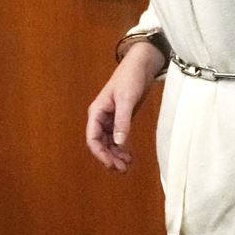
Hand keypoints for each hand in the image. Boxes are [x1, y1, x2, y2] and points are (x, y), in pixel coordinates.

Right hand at [85, 42, 163, 171]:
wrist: (141, 65)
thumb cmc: (130, 77)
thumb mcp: (127, 99)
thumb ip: (123, 121)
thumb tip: (119, 142)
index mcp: (97, 111)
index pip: (92, 138)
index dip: (100, 153)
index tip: (111, 164)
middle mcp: (101, 117)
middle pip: (100, 143)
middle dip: (109, 157)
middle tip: (122, 169)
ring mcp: (110, 119)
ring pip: (108, 143)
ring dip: (115, 155)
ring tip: (126, 165)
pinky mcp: (120, 119)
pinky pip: (117, 138)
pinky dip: (121, 148)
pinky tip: (128, 155)